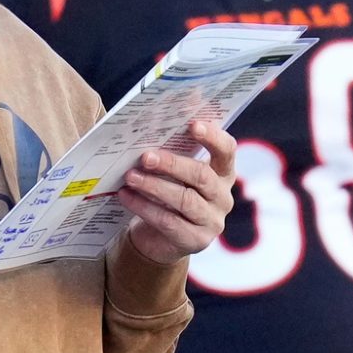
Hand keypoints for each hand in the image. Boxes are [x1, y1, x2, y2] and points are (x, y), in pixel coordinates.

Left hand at [119, 120, 235, 264]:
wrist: (159, 239)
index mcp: (222, 173)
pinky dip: (144, 207)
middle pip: (202, 175)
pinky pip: (168, 221)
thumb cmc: (167, 194)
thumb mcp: (173, 173)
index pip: (227, 150)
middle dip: (172, 164)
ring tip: (130, 176)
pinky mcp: (196, 240)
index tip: (192, 124)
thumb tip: (164, 112)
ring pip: (185, 200)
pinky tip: (126, 196)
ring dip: (154, 186)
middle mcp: (223, 197)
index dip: (212, 137)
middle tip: (145, 156)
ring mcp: (212, 221)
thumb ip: (174, 148)